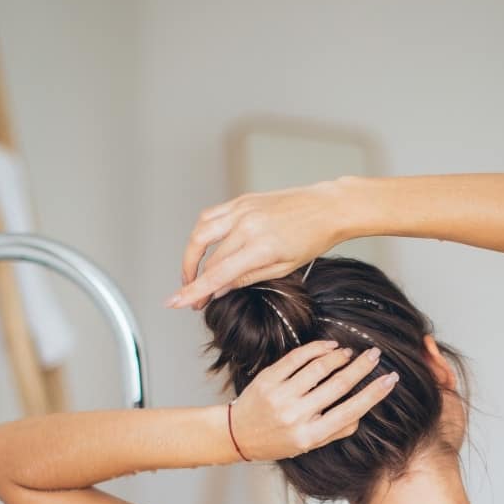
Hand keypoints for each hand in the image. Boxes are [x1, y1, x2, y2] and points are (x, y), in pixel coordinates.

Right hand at [165, 179, 346, 310]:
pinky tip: (203, 248)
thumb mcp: (283, 268)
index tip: (176, 302)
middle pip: (208, 257)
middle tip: (192, 297)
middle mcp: (247, 225)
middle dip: (194, 280)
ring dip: (191, 256)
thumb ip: (247, 278)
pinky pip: (211, 216)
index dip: (194, 291)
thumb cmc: (312, 239)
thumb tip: (219, 290)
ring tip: (192, 274)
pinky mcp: (242, 200)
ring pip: (201, 232)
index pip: (218, 274)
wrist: (327, 207)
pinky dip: (201, 233)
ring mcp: (242, 210)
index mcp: (261, 246)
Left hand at [228, 339, 398, 460]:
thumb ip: (336, 430)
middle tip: (376, 354)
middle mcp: (296, 416)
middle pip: (338, 386)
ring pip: (319, 368)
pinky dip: (317, 349)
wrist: (238, 435)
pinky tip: (329, 346)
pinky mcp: (268, 380)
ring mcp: (280, 396)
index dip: (373, 394)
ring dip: (340, 356)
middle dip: (361, 367)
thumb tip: (362, 411)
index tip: (391, 379)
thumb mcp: (309, 445)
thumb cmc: (278, 441)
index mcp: (310, 436)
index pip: (350, 412)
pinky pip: (297, 358)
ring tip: (350, 353)